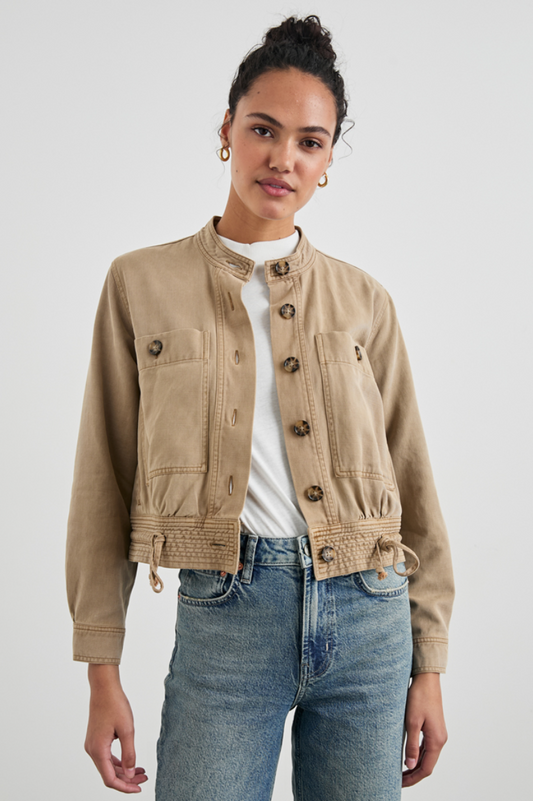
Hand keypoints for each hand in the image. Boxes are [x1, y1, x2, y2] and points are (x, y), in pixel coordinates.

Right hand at [85, 665, 147, 792]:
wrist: (104, 687)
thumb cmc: (115, 704)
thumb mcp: (127, 730)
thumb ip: (129, 754)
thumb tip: (131, 774)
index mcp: (98, 750)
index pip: (110, 779)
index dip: (125, 787)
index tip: (139, 788)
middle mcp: (92, 750)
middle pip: (109, 774)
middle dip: (127, 779)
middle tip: (144, 778)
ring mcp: (92, 745)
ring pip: (108, 766)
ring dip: (124, 771)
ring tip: (142, 771)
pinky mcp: (96, 739)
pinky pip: (106, 757)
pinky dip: (119, 762)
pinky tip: (131, 762)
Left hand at [402, 672, 447, 787]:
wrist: (426, 679)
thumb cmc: (419, 697)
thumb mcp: (412, 722)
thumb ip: (412, 746)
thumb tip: (410, 766)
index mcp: (437, 740)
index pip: (426, 768)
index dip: (414, 778)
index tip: (400, 783)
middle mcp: (440, 739)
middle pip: (428, 765)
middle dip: (414, 775)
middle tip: (399, 781)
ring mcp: (438, 733)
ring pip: (428, 756)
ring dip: (416, 765)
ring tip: (402, 772)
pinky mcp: (434, 728)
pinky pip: (427, 747)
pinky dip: (419, 755)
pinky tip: (409, 756)